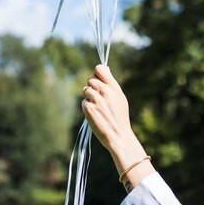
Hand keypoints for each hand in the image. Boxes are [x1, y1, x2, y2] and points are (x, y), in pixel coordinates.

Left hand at [81, 64, 154, 188]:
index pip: (99, 68)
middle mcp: (105, 91)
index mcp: (114, 87)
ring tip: (99, 108)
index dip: (97, 73)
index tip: (98, 79)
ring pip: (85, 90)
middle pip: (90, 79)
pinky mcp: (88, 108)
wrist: (118, 136)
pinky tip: (95, 115)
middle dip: (92, 87)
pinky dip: (87, 107)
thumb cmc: (120, 117)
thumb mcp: (120, 98)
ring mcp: (96, 99)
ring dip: (89, 97)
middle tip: (98, 98)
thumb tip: (103, 69)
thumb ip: (111, 84)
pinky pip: (83, 102)